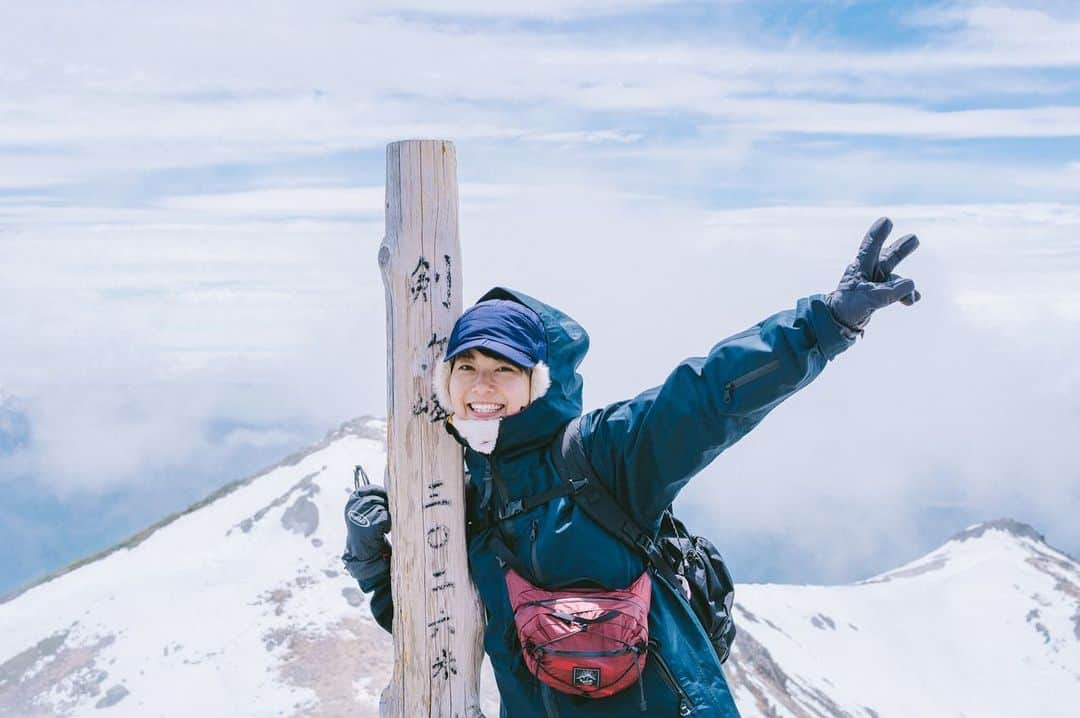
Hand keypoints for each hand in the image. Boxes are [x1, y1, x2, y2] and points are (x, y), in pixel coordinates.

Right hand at [342, 485, 391, 583]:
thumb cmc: (368, 531)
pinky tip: (384, 531)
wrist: (365, 554)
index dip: (376, 491)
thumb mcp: (364, 512)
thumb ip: (370, 500)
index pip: (365, 490)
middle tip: (385, 515)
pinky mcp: (370, 526)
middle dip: (384, 504)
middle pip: (376, 498)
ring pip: (381, 507)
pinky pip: (385, 517)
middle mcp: (353, 510)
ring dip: (386, 515)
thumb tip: (389, 487)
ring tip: (383, 525)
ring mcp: (360, 518)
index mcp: (350, 505)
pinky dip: (388, 523)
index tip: (384, 495)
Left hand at [825, 217, 920, 336]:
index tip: (886, 221)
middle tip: (914, 239)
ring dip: (905, 284)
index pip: (870, 246)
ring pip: (895, 277)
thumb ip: (889, 291)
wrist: (839, 322)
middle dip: (901, 248)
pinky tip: (913, 300)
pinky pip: (898, 291)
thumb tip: (911, 284)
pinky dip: (906, 295)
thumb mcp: (868, 299)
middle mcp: (869, 272)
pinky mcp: (880, 294)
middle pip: (889, 257)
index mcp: (860, 266)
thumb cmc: (848, 307)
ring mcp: (876, 282)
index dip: (878, 234)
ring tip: (912, 300)